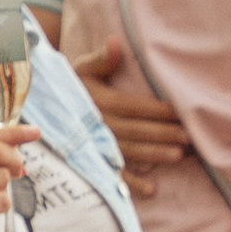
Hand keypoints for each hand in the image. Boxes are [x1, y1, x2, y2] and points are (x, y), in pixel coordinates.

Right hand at [73, 37, 187, 186]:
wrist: (41, 108)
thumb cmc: (69, 86)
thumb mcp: (82, 69)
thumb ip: (102, 59)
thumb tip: (116, 41)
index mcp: (100, 102)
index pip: (134, 106)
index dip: (158, 109)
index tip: (181, 111)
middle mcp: (99, 126)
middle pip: (136, 130)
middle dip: (163, 133)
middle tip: (189, 137)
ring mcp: (96, 146)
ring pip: (129, 152)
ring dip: (153, 155)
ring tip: (177, 155)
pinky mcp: (93, 162)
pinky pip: (113, 175)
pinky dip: (131, 184)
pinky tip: (151, 190)